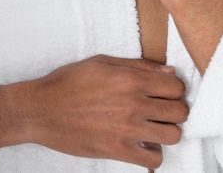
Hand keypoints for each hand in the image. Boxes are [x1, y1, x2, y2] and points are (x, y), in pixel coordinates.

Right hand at [0, 56, 187, 168]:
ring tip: (156, 127)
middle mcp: (134, 104)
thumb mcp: (104, 62)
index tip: (167, 92)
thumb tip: (169, 72)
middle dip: (176, 110)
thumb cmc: (70, 81)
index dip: (176, 89)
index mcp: (131, 79)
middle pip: (180, 112)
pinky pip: (152, 161)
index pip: (177, 87)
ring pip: (172, 136)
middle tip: (163, 110)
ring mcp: (127, 130)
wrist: (42, 109)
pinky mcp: (116, 151)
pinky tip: (144, 146)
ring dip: (168, 132)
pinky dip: (153, 156)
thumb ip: (140, 66)